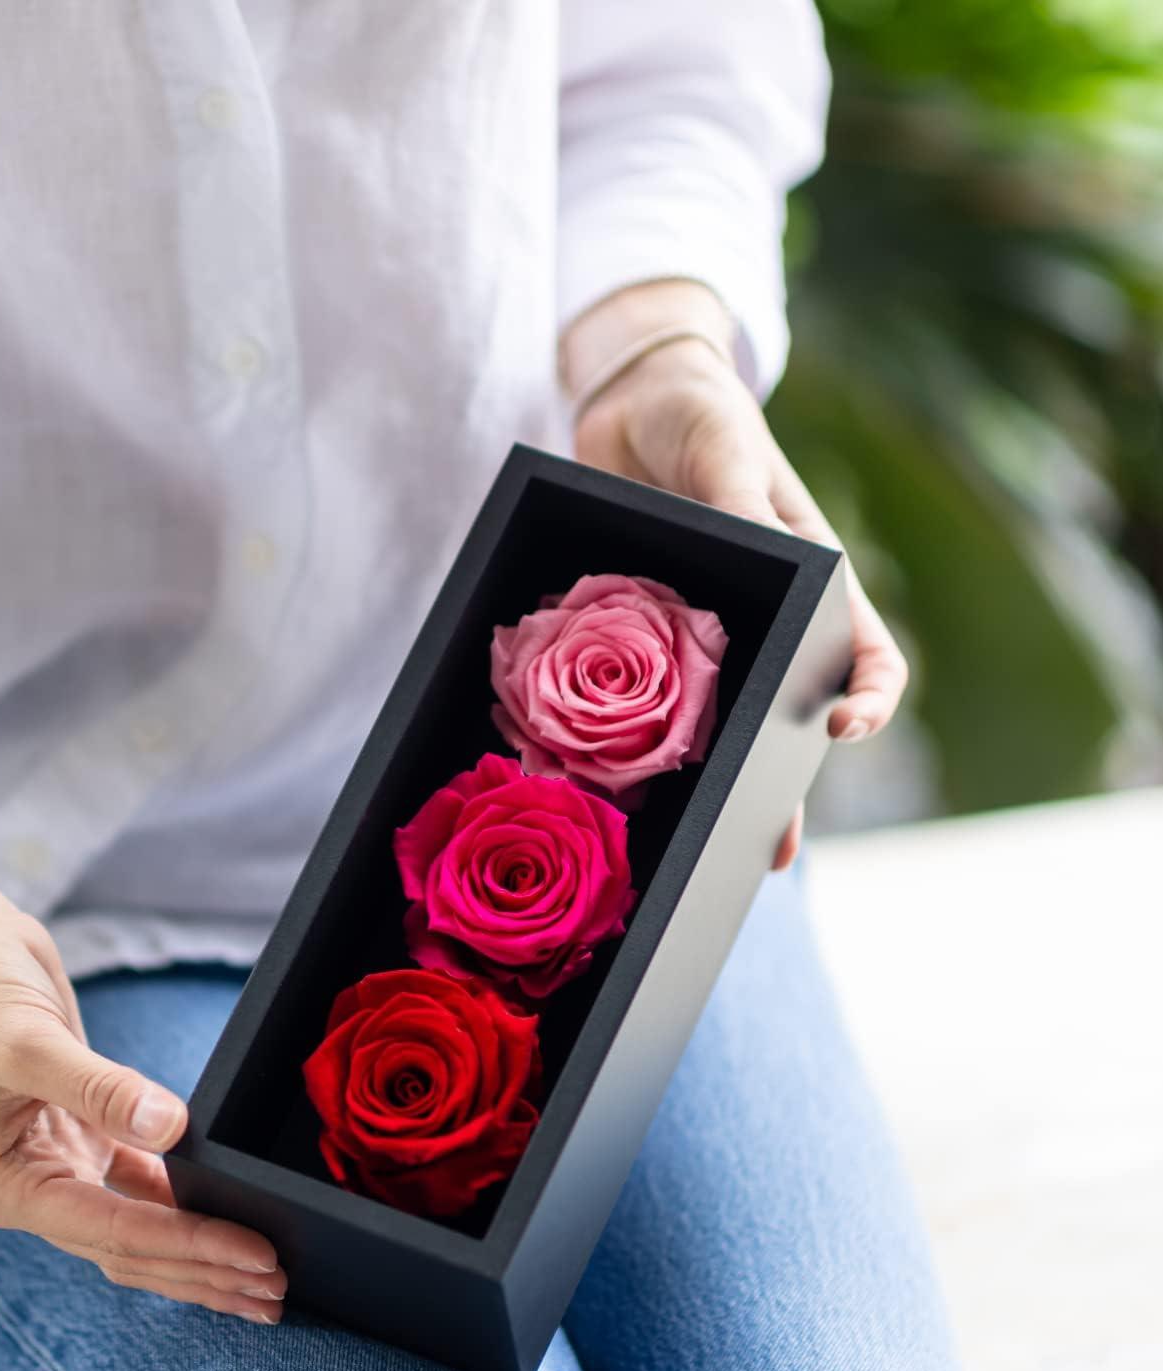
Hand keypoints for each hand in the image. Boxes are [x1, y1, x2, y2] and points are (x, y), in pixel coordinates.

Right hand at [0, 775, 284, 1321]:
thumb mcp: (30, 1040)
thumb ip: (102, 1089)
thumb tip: (173, 1130)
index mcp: (3, 1187)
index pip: (113, 1233)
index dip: (189, 1246)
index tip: (254, 1255)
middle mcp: (30, 1189)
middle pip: (131, 1251)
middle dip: (203, 1272)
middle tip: (277, 1290)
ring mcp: (59, 1165)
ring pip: (142, 1229)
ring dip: (201, 1251)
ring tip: (267, 1276)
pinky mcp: (86, 1135)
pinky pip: (144, 1188)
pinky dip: (187, 1204)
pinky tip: (234, 1214)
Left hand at [567, 284, 907, 868]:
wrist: (626, 403)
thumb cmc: (699, 416)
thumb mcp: (725, 452)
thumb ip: (743, 503)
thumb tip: (781, 557)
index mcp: (811, 581)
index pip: (862, 652)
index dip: (869, 696)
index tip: (846, 728)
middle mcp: (761, 623)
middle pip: (783, 720)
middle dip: (782, 790)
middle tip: (768, 852)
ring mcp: (699, 639)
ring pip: (714, 727)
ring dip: (708, 788)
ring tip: (700, 853)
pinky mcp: (637, 639)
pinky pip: (638, 700)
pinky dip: (631, 745)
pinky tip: (613, 791)